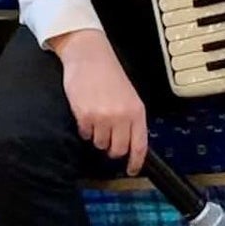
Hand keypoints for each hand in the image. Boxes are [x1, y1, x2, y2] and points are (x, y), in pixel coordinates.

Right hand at [50, 29, 147, 173]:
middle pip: (118, 149)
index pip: (139, 145)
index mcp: (137, 111)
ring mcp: (103, 117)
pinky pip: (85, 134)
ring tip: (96, 118)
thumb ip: (130, 118)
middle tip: (106, 139)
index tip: (131, 170)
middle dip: (111, 149)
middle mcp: (122, 116)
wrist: (89, 55)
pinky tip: (85, 113)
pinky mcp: (85, 116)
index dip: (136, 162)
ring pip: (99, 143)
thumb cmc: (109, 74)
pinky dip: (84, 128)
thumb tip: (128, 143)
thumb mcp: (129, 95)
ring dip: (96, 136)